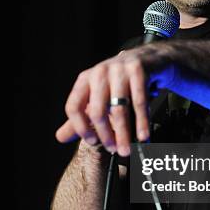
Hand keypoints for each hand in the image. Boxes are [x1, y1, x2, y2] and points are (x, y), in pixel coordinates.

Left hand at [55, 44, 174, 155]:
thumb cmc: (121, 83)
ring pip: (119, 108)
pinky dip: (142, 122)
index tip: (92, 142)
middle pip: (97, 110)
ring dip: (124, 133)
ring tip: (127, 149)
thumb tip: (60, 137)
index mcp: (85, 79)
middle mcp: (99, 72)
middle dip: (106, 135)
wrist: (149, 59)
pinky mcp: (138, 70)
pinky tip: (143, 136)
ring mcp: (119, 69)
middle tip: (114, 150)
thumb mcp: (99, 97)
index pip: (74, 106)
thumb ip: (81, 118)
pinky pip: (139, 101)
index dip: (80, 127)